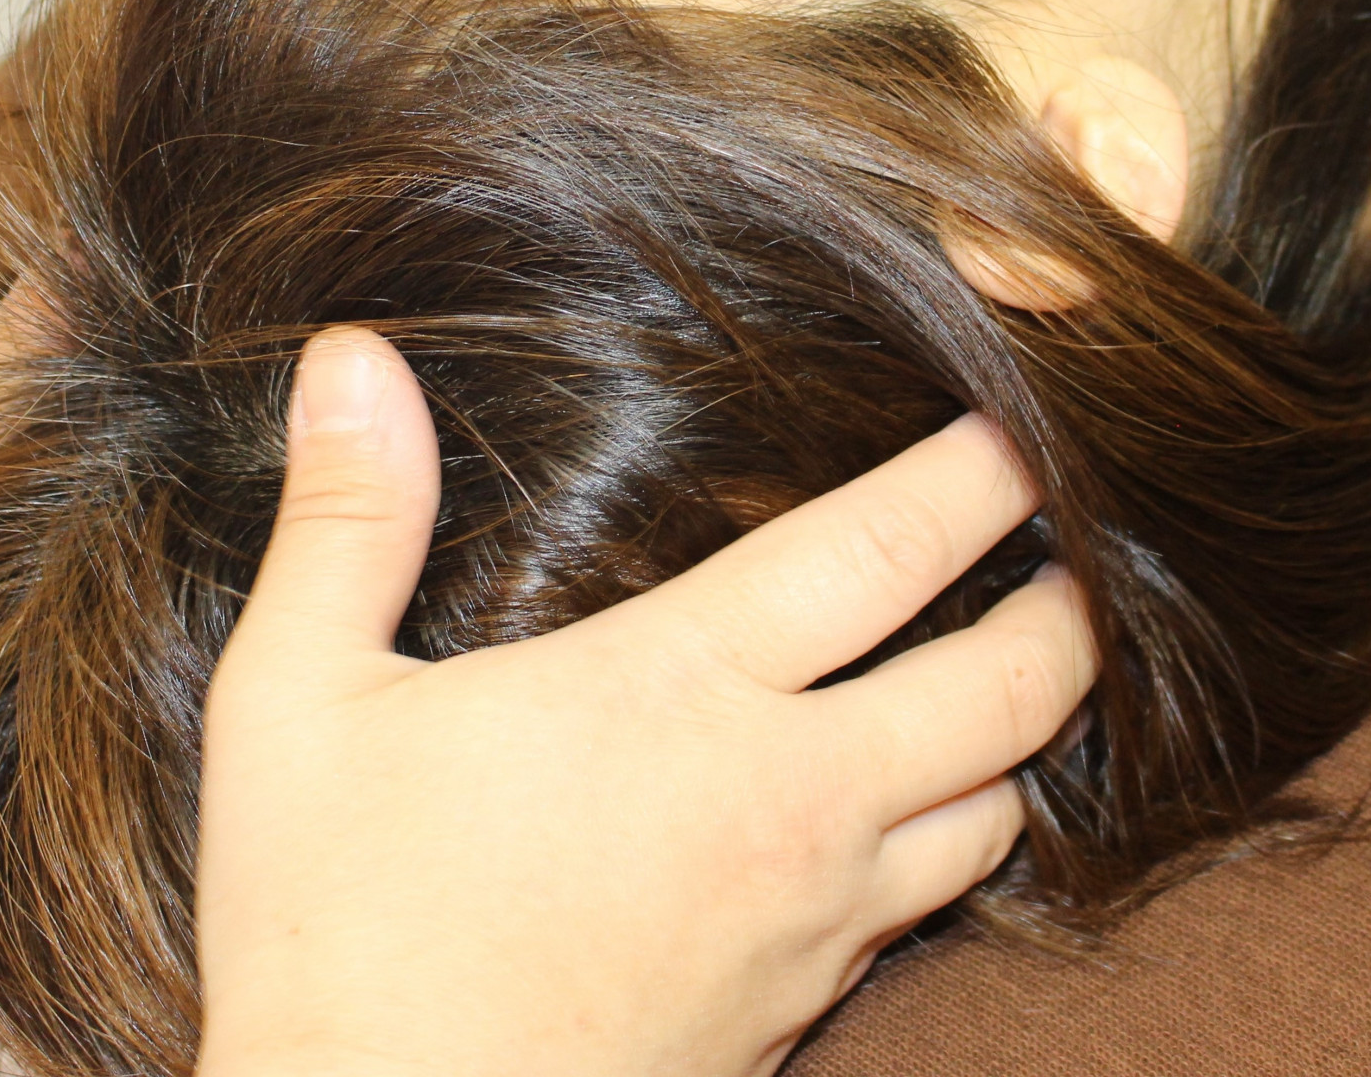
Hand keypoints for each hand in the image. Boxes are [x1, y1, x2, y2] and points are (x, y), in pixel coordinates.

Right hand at [194, 327, 1097, 1076]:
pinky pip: (929, 911)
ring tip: (1009, 680)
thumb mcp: (295, 703)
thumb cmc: (330, 932)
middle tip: (1075, 552)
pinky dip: (954, 840)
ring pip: (1001, 811)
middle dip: (1068, 608)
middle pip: (1013, 686)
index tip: (1026, 426)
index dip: (983, 473)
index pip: (887, 549)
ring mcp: (810, 920)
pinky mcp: (801, 1012)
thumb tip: (350, 360)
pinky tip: (914, 815)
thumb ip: (347, 520)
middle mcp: (784, 799)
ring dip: (1022, 737)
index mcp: (678, 691)